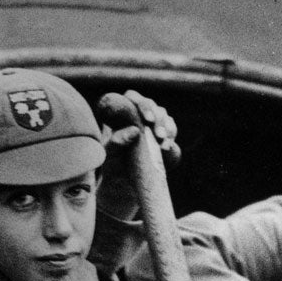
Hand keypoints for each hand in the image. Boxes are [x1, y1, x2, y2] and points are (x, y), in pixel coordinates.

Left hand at [95, 90, 179, 219]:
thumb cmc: (113, 165)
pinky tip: (166, 147)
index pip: (131, 97)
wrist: (126, 183)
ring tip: (161, 142)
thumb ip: (117, 142)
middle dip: (157, 117)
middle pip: (150, 104)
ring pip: (163, 115)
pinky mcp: (162, 134)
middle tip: (158, 134)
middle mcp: (137, 114)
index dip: (141, 104)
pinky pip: (170, 129)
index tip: (147, 119)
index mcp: (121, 114)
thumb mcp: (110, 155)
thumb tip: (134, 130)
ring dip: (165, 126)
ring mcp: (151, 123)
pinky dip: (170, 136)